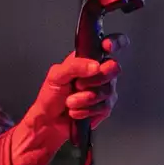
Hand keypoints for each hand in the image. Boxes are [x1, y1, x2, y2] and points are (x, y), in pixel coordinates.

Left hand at [9, 40, 123, 164]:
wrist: (49, 121)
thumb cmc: (50, 96)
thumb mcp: (56, 75)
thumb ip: (75, 66)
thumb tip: (95, 65)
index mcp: (88, 58)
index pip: (109, 45)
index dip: (114, 43)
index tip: (107, 47)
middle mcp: (99, 72)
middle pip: (113, 68)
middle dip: (94, 80)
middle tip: (78, 85)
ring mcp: (104, 90)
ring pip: (107, 90)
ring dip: (85, 99)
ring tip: (71, 101)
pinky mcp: (105, 107)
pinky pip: (104, 107)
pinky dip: (86, 110)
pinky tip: (76, 111)